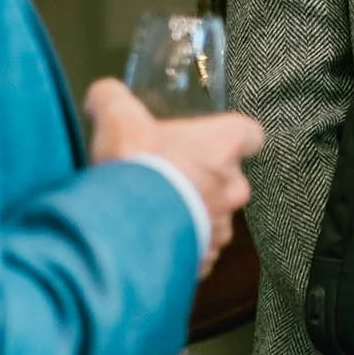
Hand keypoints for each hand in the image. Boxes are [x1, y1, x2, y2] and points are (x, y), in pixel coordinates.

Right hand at [82, 78, 263, 276]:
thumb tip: (102, 94)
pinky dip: (181, 246)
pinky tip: (153, 242)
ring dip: (191, 216)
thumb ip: (113, 98)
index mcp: (223, 146)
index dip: (235, 137)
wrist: (126, 230)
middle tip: (168, 180)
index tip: (216, 140)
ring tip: (154, 215)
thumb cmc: (135, 164)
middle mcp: (233, 187)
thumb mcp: (116, 116)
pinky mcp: (205, 261)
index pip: (251, 134)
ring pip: (213, 219)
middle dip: (203, 181)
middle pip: (230, 180)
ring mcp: (221, 228)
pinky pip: (199, 251)